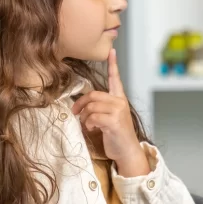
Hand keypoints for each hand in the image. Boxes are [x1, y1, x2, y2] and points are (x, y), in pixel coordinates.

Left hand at [72, 49, 148, 175]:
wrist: (127, 151)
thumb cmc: (116, 135)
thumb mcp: (109, 118)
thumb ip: (100, 108)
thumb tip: (82, 106)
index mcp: (119, 99)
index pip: (115, 79)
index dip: (113, 65)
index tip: (112, 51)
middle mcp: (120, 103)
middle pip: (94, 95)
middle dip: (81, 103)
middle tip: (75, 111)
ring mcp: (118, 111)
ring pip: (91, 107)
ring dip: (85, 117)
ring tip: (88, 124)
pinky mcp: (114, 121)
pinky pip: (93, 117)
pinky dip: (88, 124)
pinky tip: (93, 129)